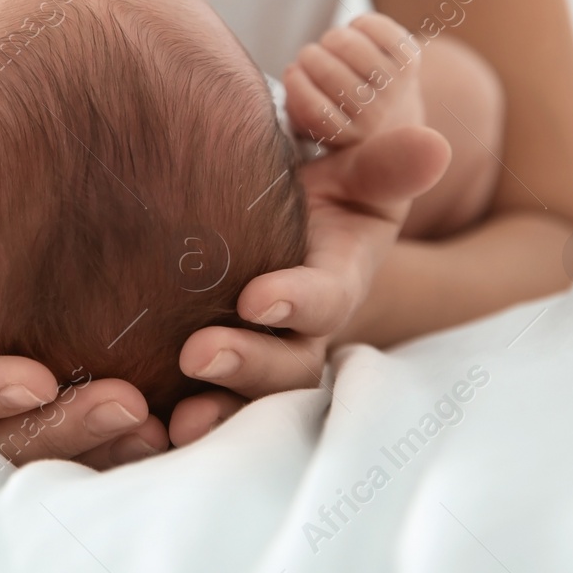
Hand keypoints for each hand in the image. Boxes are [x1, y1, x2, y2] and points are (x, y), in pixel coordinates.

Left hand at [168, 124, 449, 445]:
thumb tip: (430, 147)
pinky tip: (142, 425)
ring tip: (176, 421)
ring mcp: (261, 348)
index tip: (256, 298)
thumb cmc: (328, 170)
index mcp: (338, 275)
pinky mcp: (217, 359)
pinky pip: (204, 400)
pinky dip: (176, 418)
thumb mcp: (359, 158)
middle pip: (289, 366)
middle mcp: (303, 326)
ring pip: (249, 398)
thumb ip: (383, 154)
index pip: (326, 297)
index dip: (298, 302)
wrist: (294, 192)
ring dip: (218, 411)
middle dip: (249, 366)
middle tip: (196, 355)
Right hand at [284, 14, 422, 147]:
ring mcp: (394, 87)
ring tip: (332, 47)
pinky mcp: (409, 60)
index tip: (293, 72)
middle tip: (311, 58)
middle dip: (310, 56)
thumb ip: (296, 106)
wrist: (391, 113)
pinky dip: (359, 24)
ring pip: (347, 44)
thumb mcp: (310, 123)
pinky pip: (374, 27)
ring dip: (332, 39)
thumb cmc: (338, 110)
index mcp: (344, 137)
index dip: (295, 82)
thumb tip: (295, 72)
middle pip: (328, 71)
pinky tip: (358, 35)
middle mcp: (373, 116)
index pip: (313, 110)